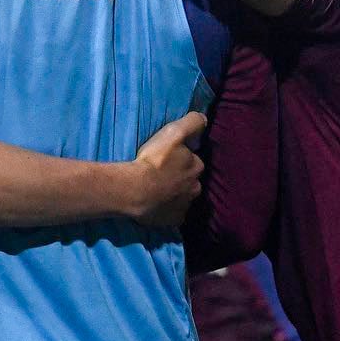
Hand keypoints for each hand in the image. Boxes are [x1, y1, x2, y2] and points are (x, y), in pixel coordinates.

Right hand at [125, 111, 207, 228]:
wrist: (135, 191)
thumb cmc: (154, 161)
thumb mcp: (173, 132)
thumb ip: (191, 123)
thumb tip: (204, 119)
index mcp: (196, 167)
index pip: (194, 161)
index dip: (183, 160)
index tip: (169, 159)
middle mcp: (195, 188)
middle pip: (190, 181)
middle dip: (181, 179)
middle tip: (162, 176)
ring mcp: (184, 206)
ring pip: (183, 198)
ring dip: (174, 194)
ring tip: (158, 191)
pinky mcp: (173, 220)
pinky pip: (173, 214)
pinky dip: (167, 210)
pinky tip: (156, 205)